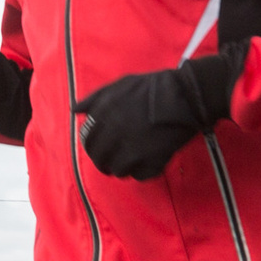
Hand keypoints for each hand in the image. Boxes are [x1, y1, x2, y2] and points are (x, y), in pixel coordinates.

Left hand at [72, 58, 234, 179]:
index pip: (88, 141)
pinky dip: (143, 171)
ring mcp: (132, 148)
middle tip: (115, 162)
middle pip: (101, 160)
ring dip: (125, 168)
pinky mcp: (151, 160)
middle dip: (105, 163)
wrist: (186, 95)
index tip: (102, 150)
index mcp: (104, 114)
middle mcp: (114, 132)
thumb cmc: (152, 88)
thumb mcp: (120, 84)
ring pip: (119, 171)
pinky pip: (140, 175)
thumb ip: (95, 98)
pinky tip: (150, 161)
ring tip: (135, 160)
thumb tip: (74, 110)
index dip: (94, 148)